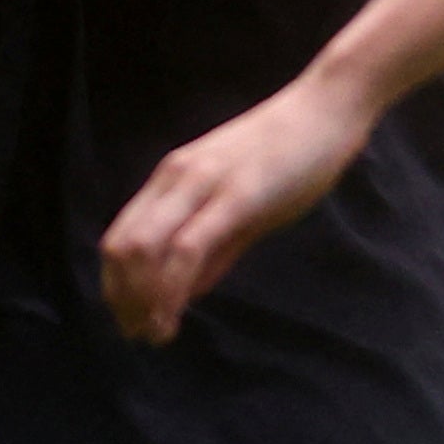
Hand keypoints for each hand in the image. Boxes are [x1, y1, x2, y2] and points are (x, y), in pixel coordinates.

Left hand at [101, 71, 379, 346]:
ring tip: (157, 333)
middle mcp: (176, 178)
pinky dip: (171, 289)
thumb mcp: (243, 206)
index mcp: (173, 178)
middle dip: (122, 300)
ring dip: (143, 300)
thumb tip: (187, 291)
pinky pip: (187, 248)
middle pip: (122, 247)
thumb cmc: (291, 156)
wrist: (327, 107)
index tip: (132, 322)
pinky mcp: (235, 196)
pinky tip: (175, 316)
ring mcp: (203, 184)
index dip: (116, 286)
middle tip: (140, 336)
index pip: (121, 237)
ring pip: (145, 249)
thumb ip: (215, 249)